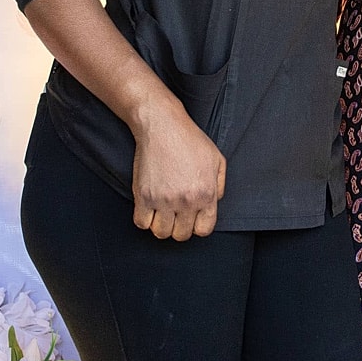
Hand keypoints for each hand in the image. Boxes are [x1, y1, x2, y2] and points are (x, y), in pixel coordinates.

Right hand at [129, 102, 226, 241]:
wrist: (163, 125)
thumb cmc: (190, 139)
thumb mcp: (217, 159)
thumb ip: (220, 185)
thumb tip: (214, 203)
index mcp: (206, 194)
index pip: (204, 230)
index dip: (197, 226)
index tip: (191, 217)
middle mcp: (186, 201)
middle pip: (181, 235)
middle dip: (179, 226)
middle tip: (175, 213)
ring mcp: (163, 200)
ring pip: (161, 233)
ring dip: (161, 225)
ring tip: (162, 212)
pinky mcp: (143, 195)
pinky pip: (141, 223)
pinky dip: (144, 219)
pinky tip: (148, 208)